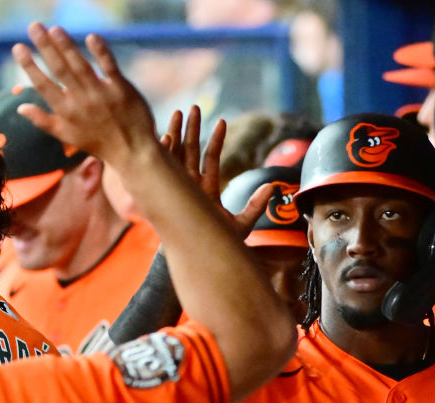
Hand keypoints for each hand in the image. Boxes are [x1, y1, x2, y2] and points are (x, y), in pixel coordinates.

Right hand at [11, 23, 156, 169]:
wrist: (132, 151)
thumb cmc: (97, 142)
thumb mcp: (67, 136)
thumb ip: (43, 121)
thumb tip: (21, 107)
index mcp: (65, 111)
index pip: (43, 85)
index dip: (29, 66)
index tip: (18, 47)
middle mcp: (81, 101)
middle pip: (60, 69)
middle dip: (45, 47)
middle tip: (34, 27)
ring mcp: (101, 94)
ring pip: (81, 66)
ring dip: (67, 47)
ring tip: (55, 29)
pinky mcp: (121, 89)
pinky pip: (109, 67)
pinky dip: (101, 52)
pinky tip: (92, 37)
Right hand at [160, 107, 270, 239]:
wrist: (195, 263)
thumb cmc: (215, 249)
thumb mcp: (240, 226)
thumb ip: (255, 206)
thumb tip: (272, 187)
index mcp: (206, 191)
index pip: (210, 160)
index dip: (216, 141)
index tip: (222, 122)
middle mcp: (190, 188)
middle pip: (190, 152)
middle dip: (191, 129)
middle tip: (194, 108)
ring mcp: (176, 191)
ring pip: (175, 157)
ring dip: (176, 134)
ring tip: (179, 112)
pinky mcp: (165, 196)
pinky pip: (162, 171)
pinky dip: (162, 154)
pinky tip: (163, 137)